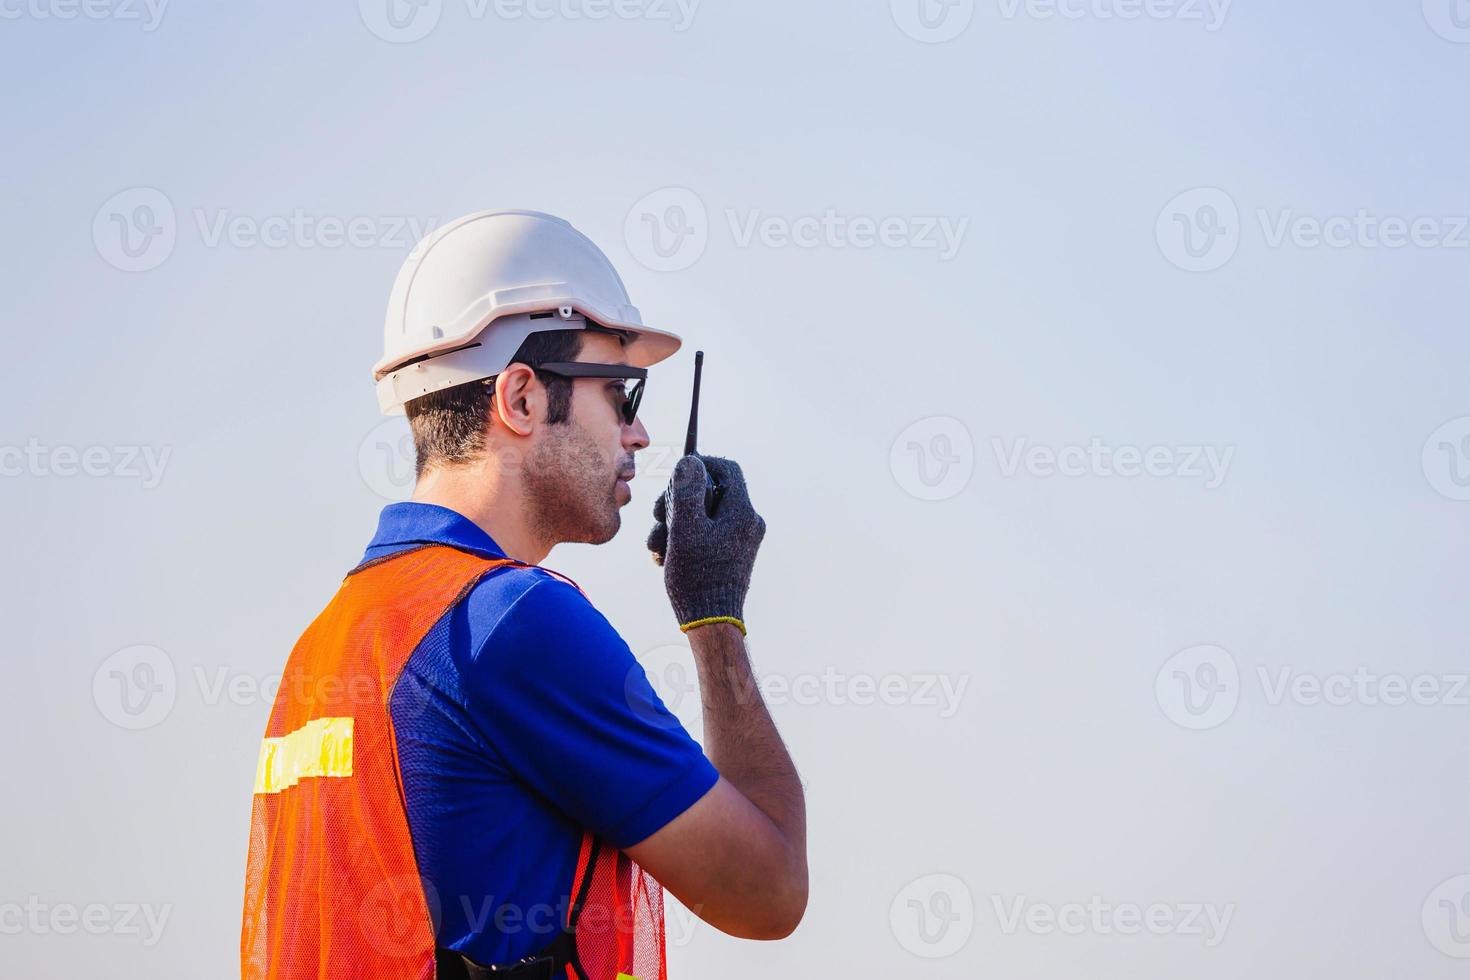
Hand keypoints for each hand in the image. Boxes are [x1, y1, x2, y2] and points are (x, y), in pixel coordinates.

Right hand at [646, 455, 765, 631]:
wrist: (711, 622)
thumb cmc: (698, 577)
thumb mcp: (685, 527)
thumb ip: (687, 491)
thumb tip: (690, 462)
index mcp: (742, 512)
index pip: (727, 469)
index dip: (700, 464)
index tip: (676, 473)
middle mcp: (746, 523)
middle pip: (710, 492)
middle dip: (678, 501)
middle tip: (657, 514)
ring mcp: (739, 541)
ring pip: (702, 516)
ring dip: (674, 525)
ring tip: (657, 545)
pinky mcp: (729, 556)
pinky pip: (704, 535)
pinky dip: (683, 541)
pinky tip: (665, 557)